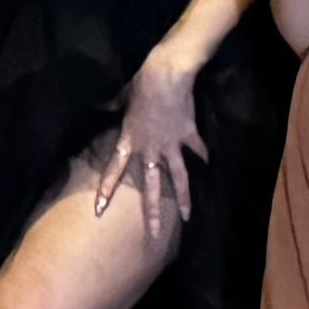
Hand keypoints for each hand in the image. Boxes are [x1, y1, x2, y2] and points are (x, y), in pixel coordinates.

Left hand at [88, 52, 204, 228]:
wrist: (167, 74)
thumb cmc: (142, 84)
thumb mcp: (123, 96)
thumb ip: (114, 106)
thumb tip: (103, 106)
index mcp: (130, 140)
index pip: (115, 169)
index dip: (106, 189)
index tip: (99, 209)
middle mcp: (150, 148)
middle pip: (150, 186)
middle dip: (152, 211)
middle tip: (154, 234)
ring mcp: (171, 144)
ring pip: (178, 177)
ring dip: (183, 198)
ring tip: (188, 217)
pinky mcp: (188, 135)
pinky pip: (197, 149)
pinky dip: (203, 154)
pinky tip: (209, 164)